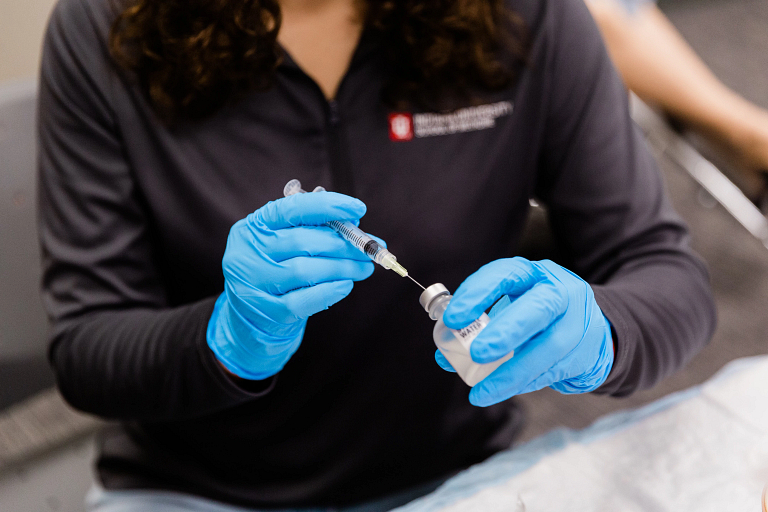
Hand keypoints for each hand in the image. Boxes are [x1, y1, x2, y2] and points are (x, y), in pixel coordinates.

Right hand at [207, 192, 374, 379]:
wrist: (252, 314)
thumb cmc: (277, 267)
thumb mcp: (284, 241)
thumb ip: (313, 228)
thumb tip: (355, 223)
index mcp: (254, 226)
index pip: (293, 208)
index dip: (328, 206)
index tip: (358, 209)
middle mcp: (249, 251)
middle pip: (304, 242)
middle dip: (344, 245)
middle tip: (368, 250)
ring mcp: (254, 282)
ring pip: (306, 271)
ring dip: (343, 268)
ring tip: (363, 268)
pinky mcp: (266, 310)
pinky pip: (303, 301)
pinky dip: (329, 291)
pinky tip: (346, 285)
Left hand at [438, 257, 613, 405]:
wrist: (592, 330)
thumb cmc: (538, 315)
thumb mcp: (511, 307)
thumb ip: (478, 326)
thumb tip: (443, 354)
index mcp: (534, 275)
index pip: (506, 275)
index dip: (478, 294)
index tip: (452, 319)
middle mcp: (559, 293)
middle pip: (537, 309)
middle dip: (505, 331)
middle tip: (476, 353)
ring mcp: (577, 323)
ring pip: (547, 349)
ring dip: (511, 373)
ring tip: (482, 392)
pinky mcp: (584, 353)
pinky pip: (552, 371)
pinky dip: (524, 383)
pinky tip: (502, 390)